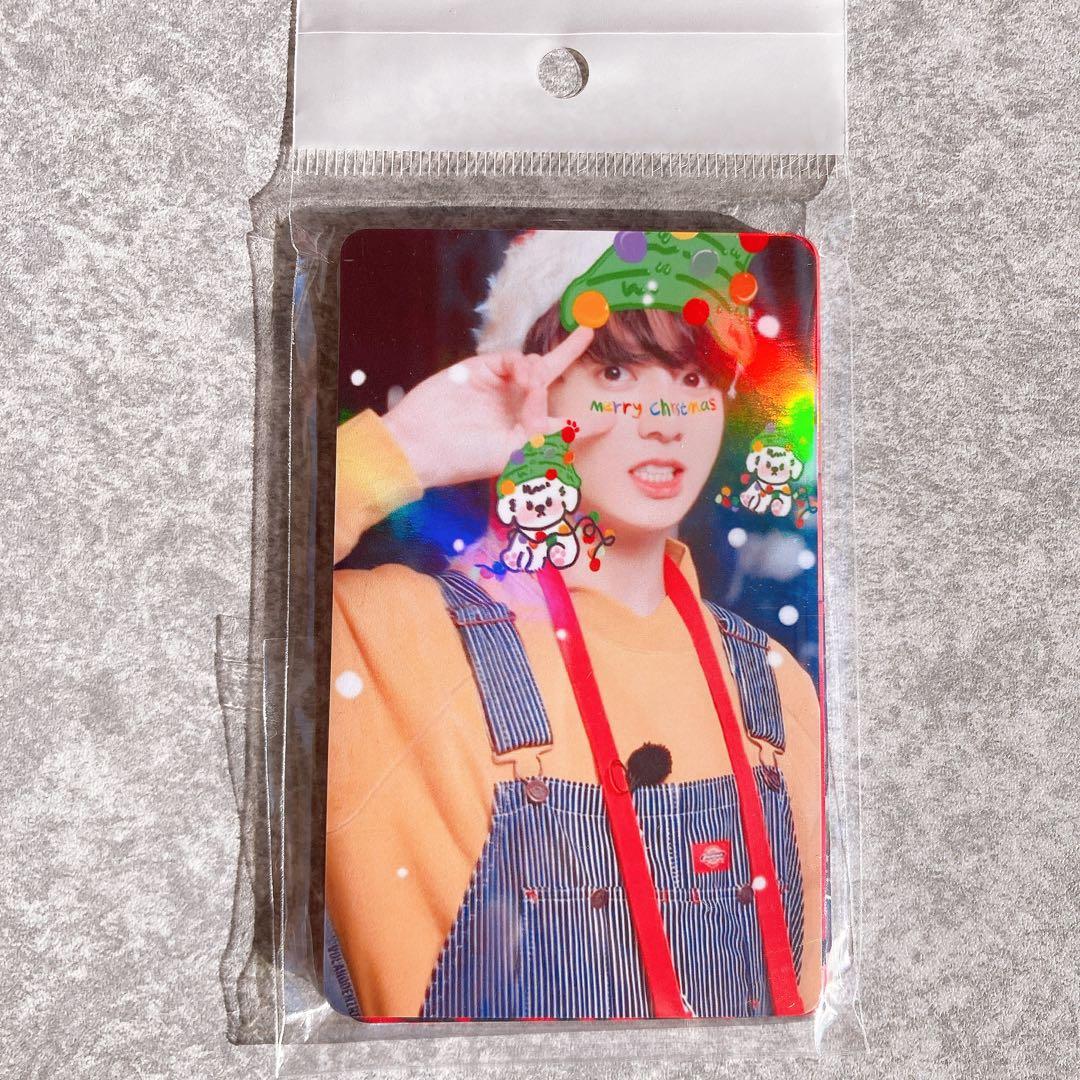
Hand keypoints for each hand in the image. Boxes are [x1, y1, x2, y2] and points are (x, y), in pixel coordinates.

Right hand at [382, 327, 612, 489]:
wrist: (422, 445)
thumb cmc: (466, 459)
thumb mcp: (514, 453)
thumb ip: (542, 429)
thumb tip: (549, 393)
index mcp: (526, 435)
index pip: (563, 425)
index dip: (587, 423)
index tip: (612, 420)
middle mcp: (515, 408)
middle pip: (550, 377)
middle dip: (569, 353)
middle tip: (588, 330)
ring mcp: (498, 387)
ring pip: (533, 366)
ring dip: (540, 372)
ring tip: (532, 385)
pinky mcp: (480, 370)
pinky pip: (511, 360)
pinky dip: (522, 365)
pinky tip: (524, 377)